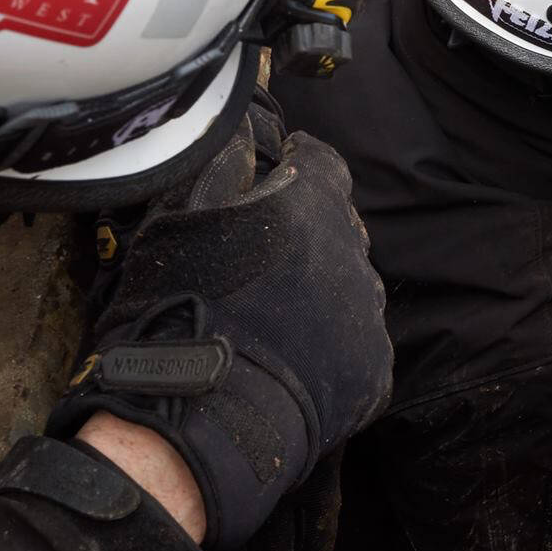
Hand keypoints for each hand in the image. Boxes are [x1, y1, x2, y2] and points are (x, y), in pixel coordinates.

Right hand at [48, 105, 391, 550]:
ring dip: (318, 292)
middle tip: (256, 265)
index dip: (293, 168)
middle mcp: (354, 255)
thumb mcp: (177, 223)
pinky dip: (329, 347)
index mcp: (311, 207)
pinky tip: (286, 362)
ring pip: (348, 286)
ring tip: (267, 321)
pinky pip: (356, 344)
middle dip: (306, 234)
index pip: (322, 162)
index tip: (269, 183)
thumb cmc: (178, 314)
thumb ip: (220, 164)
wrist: (199, 426)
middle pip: (339, 226)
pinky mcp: (375, 373)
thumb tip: (241, 123)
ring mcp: (368, 317)